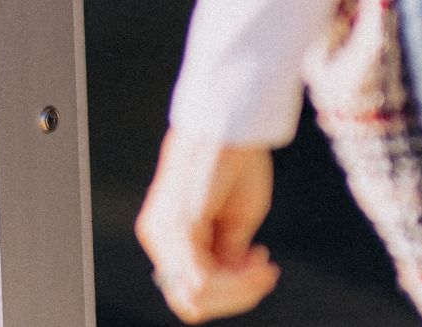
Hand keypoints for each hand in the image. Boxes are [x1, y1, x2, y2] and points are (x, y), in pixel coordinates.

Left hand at [136, 130, 278, 320]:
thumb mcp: (236, 219)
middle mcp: (156, 236)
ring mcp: (162, 232)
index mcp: (167, 234)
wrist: (235, 120)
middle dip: (235, 295)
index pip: (192, 290)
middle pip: (191, 301)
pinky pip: (202, 279)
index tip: (262, 265)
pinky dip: (237, 280)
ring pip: (197, 296)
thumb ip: (226, 254)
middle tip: (265, 271)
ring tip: (265, 264)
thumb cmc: (236, 161)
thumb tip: (230, 285)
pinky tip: (260, 257)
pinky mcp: (178, 226)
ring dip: (240, 289)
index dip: (230, 292)